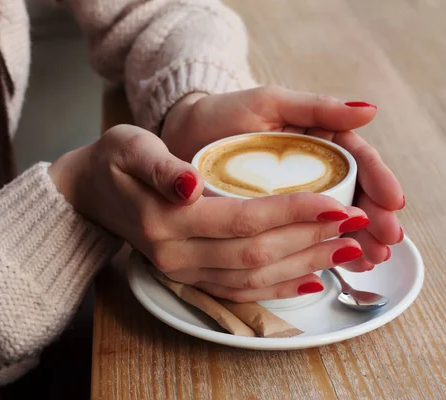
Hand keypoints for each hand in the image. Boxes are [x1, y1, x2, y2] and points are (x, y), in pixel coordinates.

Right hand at [49, 124, 369, 301]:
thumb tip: (189, 183)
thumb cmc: (115, 163)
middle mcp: (176, 255)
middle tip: (355, 224)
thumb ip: (159, 167)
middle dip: (310, 239)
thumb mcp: (130, 147)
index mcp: (166, 221)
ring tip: (346, 249)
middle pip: (256, 254)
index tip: (335, 201)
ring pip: (254, 278)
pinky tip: (311, 279)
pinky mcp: (190, 278)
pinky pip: (240, 290)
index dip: (293, 212)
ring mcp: (184, 272)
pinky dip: (279, 287)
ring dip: (303, 265)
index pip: (242, 220)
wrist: (90, 195)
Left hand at [162, 87, 403, 269]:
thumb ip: (316, 107)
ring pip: (330, 221)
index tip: (392, 202)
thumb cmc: (225, 112)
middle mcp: (308, 170)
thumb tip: (369, 110)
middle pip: (351, 195)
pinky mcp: (268, 220)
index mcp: (316, 141)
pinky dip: (319, 250)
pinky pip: (298, 237)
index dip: (377, 181)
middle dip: (372, 219)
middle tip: (388, 241)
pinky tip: (336, 266)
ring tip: (371, 259)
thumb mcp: (270, 103)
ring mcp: (289, 197)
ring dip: (354, 240)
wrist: (182, 134)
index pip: (357, 161)